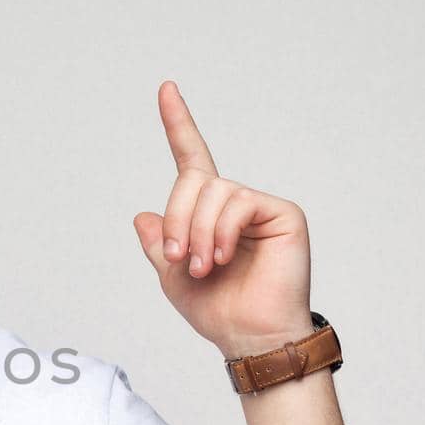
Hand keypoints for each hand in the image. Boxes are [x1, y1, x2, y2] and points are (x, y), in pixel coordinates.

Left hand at [132, 80, 315, 358]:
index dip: (178, 124)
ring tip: (203, 266)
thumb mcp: (173, 277)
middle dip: (178, 218)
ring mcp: (259, 206)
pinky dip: (221, 231)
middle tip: (180, 258)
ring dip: (198, 232)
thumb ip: (160, 244)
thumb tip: (142, 215)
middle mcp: (234, 203)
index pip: (191, 160)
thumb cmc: (218, 310)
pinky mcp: (282, 212)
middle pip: (192, 180)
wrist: (249, 336)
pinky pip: (238, 202)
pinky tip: (222, 257)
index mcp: (208, 213)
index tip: (166, 88)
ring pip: (213, 192)